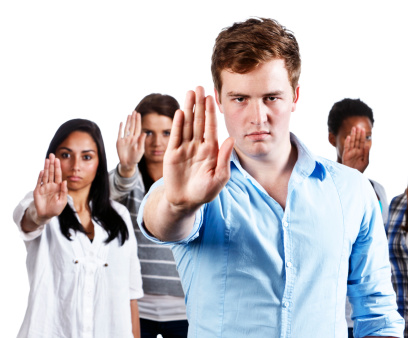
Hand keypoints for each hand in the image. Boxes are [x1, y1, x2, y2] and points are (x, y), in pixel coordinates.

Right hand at [32, 154, 67, 223]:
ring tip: (47, 160)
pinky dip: (40, 177)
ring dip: (46, 167)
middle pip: (52, 172)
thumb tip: (65, 181)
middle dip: (52, 164)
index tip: (58, 160)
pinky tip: (42, 171)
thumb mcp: (63, 200)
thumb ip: (64, 191)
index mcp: (58, 187)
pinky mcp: (38, 191)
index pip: (58, 175)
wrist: (46, 215)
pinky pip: (39, 182)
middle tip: (52, 155)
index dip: (58, 167)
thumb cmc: (56, 208)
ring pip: (45, 175)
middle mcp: (51, 185)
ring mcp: (44, 187)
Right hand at [116, 111, 145, 177]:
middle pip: (132, 126)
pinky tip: (121, 123)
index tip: (138, 114)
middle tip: (134, 111)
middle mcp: (131, 137)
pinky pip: (120, 133)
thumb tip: (145, 133)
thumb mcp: (140, 150)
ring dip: (128, 121)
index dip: (138, 121)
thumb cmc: (136, 158)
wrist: (128, 163)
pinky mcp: (119, 142)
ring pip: (127, 128)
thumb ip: (141, 141)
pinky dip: (120, 128)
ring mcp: (125, 139)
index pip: (138, 128)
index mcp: (137, 139)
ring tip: (129, 115)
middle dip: (133, 119)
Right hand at [162, 86, 233, 212]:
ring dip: (188, 109)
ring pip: (187, 124)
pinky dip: (177, 124)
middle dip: (199, 104)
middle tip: (200, 87)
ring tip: (190, 93)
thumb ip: (224, 158)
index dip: (210, 112)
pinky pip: (175, 136)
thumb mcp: (219, 178)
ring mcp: (184, 148)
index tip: (212, 97)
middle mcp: (198, 146)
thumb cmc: (205, 192)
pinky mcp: (171, 154)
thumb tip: (231, 139)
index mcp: (211, 150)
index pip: (211, 127)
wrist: (185, 202)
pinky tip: (180, 111)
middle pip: (198, 121)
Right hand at [342, 126, 370, 172]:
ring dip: (353, 135)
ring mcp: (350, 152)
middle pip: (357, 140)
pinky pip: (347, 147)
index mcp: (361, 152)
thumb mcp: (365, 161)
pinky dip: (348, 142)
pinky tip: (349, 137)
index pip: (362, 142)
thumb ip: (366, 153)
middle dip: (357, 133)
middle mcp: (356, 150)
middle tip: (358, 126)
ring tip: (354, 128)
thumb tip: (367, 145)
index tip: (363, 129)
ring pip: (352, 142)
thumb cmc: (359, 169)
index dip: (362, 136)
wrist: (353, 175)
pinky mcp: (346, 154)